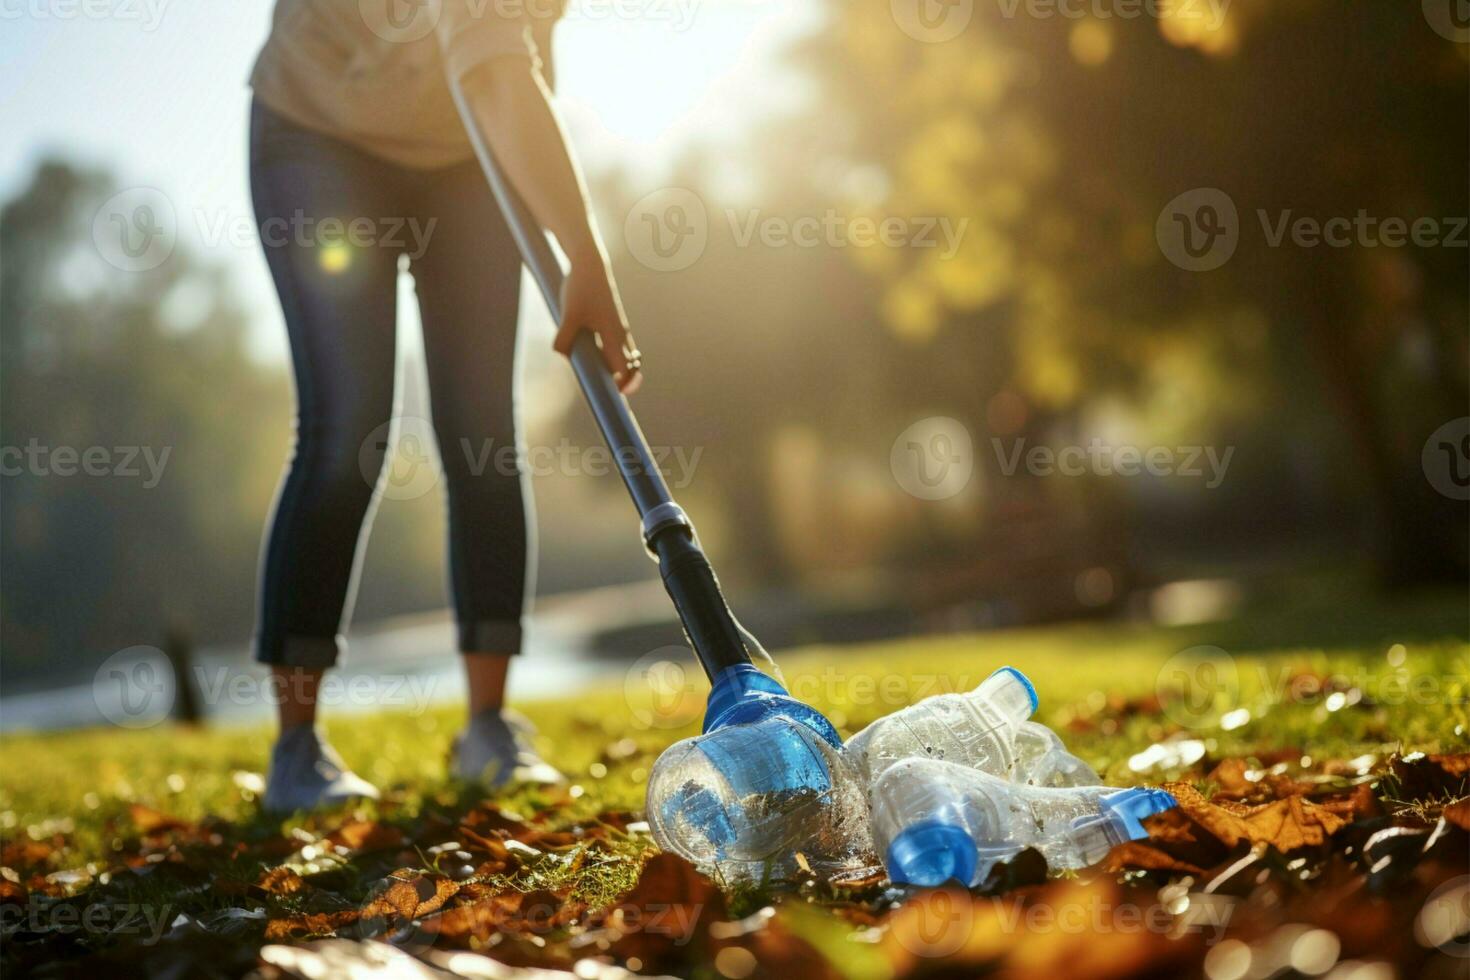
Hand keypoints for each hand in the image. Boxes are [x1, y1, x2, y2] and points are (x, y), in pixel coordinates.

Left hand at [553, 255, 641, 393]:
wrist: (589, 264)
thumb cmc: (580, 288)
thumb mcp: (568, 315)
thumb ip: (564, 338)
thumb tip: (562, 356)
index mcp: (614, 335)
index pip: (626, 368)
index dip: (624, 384)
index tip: (614, 395)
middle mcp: (620, 333)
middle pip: (630, 365)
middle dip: (624, 380)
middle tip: (608, 391)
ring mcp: (618, 327)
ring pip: (624, 355)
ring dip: (614, 367)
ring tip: (597, 374)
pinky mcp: (612, 321)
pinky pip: (616, 345)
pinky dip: (608, 354)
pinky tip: (591, 354)